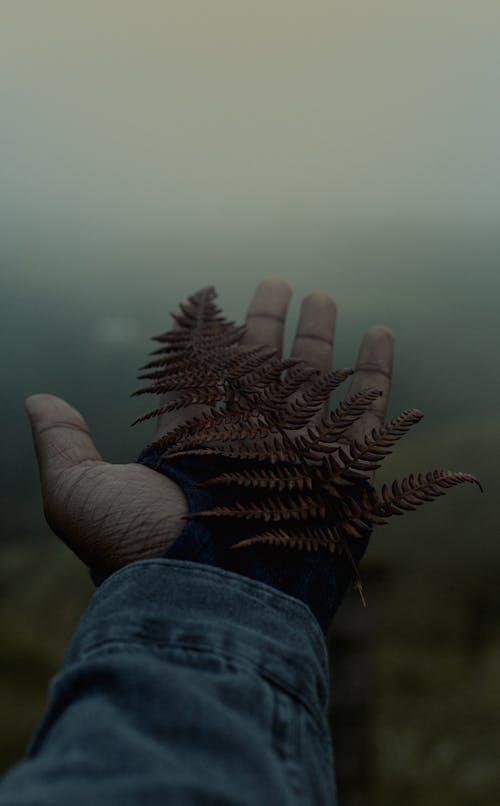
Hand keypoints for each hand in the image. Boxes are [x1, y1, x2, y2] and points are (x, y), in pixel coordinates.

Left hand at [26, 278, 393, 574]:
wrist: (207, 601)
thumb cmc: (141, 551)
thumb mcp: (79, 495)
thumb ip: (63, 444)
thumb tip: (35, 400)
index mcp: (195, 447)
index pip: (208, 380)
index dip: (214, 341)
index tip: (222, 302)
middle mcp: (247, 447)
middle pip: (262, 374)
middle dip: (271, 328)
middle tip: (281, 284)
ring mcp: (295, 458)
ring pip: (312, 386)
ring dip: (321, 342)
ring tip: (325, 297)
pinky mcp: (341, 474)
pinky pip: (364, 415)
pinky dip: (374, 375)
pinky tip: (380, 334)